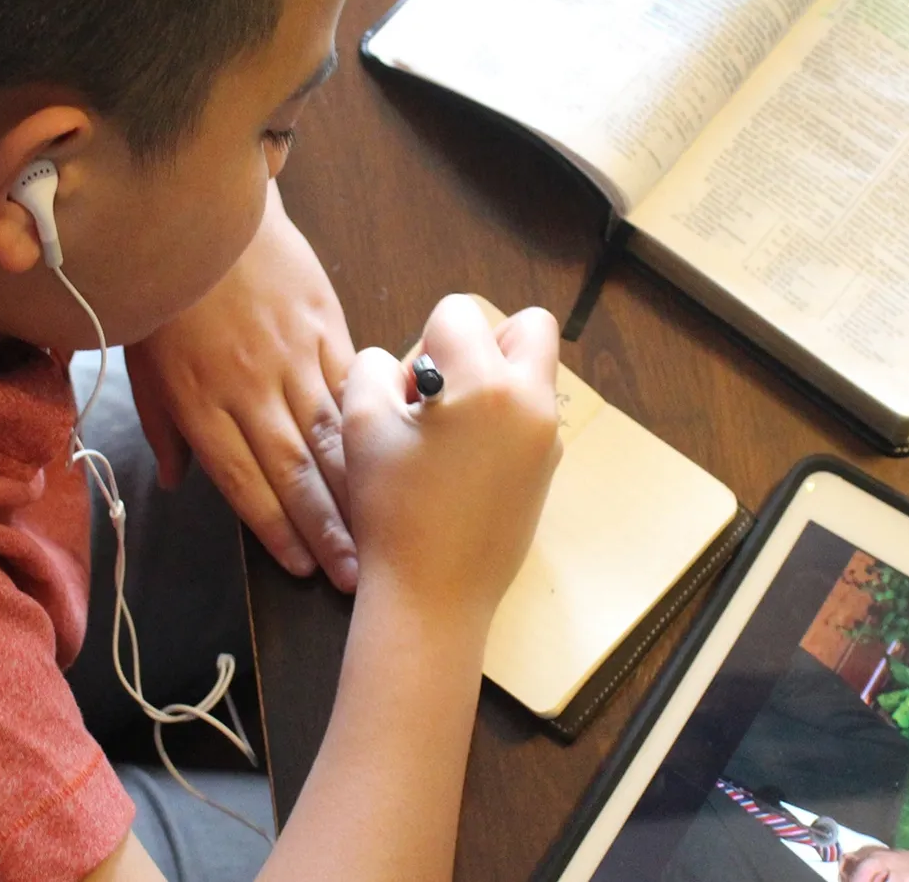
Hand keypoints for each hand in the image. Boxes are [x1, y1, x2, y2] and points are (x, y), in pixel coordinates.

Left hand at [124, 183, 358, 588]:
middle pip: (294, 471)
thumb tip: (179, 483)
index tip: (302, 569)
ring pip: (332, 435)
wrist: (200, 201)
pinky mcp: (324, 323)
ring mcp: (293, 353)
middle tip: (354, 574)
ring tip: (381, 532)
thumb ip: (163, 424)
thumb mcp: (142, 359)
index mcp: (199, 400)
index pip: (243, 481)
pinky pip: (351, 384)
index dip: (274, 530)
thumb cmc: (163, 285)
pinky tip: (393, 458)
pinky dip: (371, 424)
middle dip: (326, 529)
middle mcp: (250, 386)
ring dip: (356, 490)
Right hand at [340, 295, 561, 624]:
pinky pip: (529, 418)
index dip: (425, 342)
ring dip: (493, 383)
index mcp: (489, 384)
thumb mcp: (361, 423)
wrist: (432, 596)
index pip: (460, 312)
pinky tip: (461, 467)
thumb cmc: (393, 508)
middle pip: (529, 327)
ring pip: (531, 374)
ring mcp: (548, 440)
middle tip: (446, 391)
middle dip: (484, 342)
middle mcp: (533, 404)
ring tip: (449, 433)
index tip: (413, 393)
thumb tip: (405, 366)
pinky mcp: (547, 472)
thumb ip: (375, 368)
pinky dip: (500, 423)